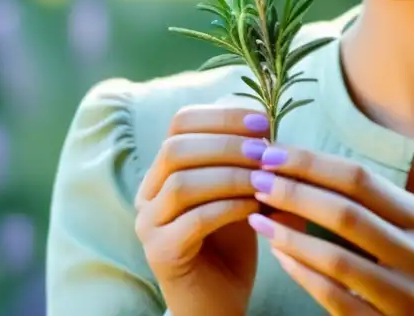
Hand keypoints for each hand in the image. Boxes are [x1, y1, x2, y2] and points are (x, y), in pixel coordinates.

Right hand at [134, 104, 270, 315]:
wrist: (221, 302)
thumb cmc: (232, 243)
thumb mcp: (241, 191)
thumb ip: (246, 160)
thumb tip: (265, 119)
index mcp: (164, 170)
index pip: (180, 123)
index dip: (221, 116)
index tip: (262, 121)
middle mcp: (148, 193)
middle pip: (176, 148)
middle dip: (226, 144)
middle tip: (264, 151)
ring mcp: (149, 224)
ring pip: (182, 183)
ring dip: (230, 176)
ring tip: (264, 180)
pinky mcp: (160, 253)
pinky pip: (193, 220)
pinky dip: (228, 207)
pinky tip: (256, 207)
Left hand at [245, 144, 413, 315]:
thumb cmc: (393, 263)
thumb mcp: (386, 226)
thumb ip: (348, 200)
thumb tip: (285, 164)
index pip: (359, 178)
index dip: (311, 163)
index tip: (270, 153)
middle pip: (348, 214)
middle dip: (295, 194)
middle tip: (256, 182)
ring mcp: (405, 294)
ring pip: (337, 260)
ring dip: (290, 236)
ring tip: (259, 219)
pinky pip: (332, 296)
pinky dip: (299, 272)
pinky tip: (277, 254)